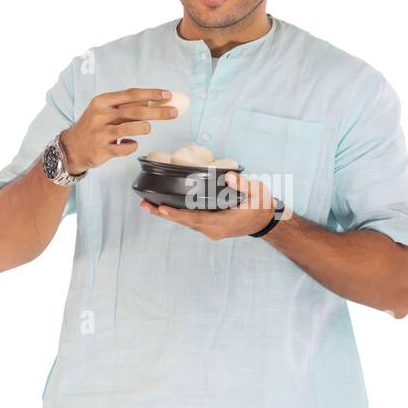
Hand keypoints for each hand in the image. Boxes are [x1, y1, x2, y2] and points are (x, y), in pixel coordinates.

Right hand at [61, 87, 178, 174]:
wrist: (71, 148)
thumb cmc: (93, 127)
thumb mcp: (104, 111)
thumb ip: (125, 107)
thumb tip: (153, 102)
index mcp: (102, 101)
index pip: (132, 94)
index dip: (152, 94)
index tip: (168, 95)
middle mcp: (101, 115)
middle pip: (136, 111)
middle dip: (159, 111)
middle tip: (174, 112)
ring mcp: (101, 133)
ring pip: (132, 128)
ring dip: (145, 129)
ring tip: (146, 129)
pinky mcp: (102, 150)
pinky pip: (127, 148)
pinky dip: (132, 145)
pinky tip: (129, 143)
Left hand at [139, 170, 278, 239]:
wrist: (264, 220)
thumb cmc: (260, 205)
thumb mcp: (257, 192)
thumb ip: (243, 185)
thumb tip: (229, 177)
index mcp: (222, 223)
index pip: (195, 218)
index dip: (177, 213)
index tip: (161, 208)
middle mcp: (212, 229)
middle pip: (183, 221)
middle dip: (163, 213)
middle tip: (144, 205)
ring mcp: (209, 230)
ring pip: (184, 222)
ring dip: (166, 214)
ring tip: (147, 205)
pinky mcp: (208, 226)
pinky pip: (188, 220)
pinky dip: (175, 213)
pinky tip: (163, 206)